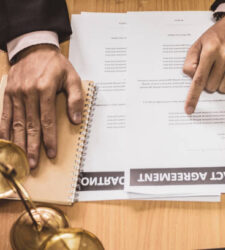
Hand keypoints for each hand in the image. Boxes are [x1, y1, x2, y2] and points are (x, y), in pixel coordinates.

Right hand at [0, 44, 83, 167]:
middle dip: (32, 147)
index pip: (47, 121)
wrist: (34, 48)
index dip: (49, 139)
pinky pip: (4, 115)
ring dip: (18, 142)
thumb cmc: (56, 65)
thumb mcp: (72, 78)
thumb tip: (76, 120)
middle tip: (33, 164)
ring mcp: (15, 94)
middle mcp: (28, 93)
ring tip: (20, 158)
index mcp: (45, 90)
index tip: (51, 154)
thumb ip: (75, 99)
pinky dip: (3, 129)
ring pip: (17, 123)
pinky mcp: (7, 93)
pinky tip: (4, 142)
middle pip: (31, 126)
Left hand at [183, 14, 224, 113]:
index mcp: (210, 50)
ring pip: (224, 89)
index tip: (189, 110)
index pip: (199, 79)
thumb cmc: (217, 35)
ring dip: (221, 83)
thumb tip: (192, 77)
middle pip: (211, 87)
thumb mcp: (198, 44)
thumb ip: (190, 61)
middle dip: (209, 82)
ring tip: (223, 69)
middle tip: (212, 71)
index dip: (193, 97)